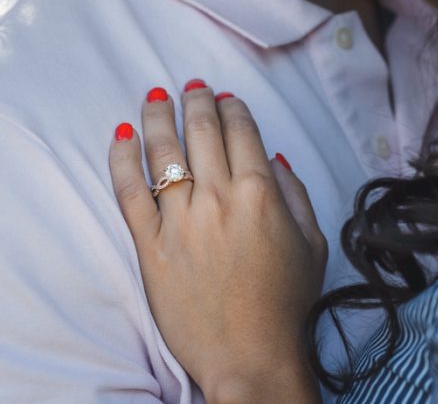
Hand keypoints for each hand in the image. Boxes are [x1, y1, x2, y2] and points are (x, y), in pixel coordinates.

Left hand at [107, 82, 325, 403]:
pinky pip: (129, 192)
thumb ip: (296, 194)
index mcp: (262, 194)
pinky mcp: (151, 246)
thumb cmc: (287, 303)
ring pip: (163, 152)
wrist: (251, 353)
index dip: (234, 108)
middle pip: (202, 133)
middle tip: (193, 86)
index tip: (227, 96)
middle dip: (197, 101)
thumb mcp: (313, 243)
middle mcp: (219, 199)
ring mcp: (181, 221)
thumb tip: (275, 159)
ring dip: (159, 117)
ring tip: (155, 97)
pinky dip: (122, 159)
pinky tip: (121, 136)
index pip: (243, 133)